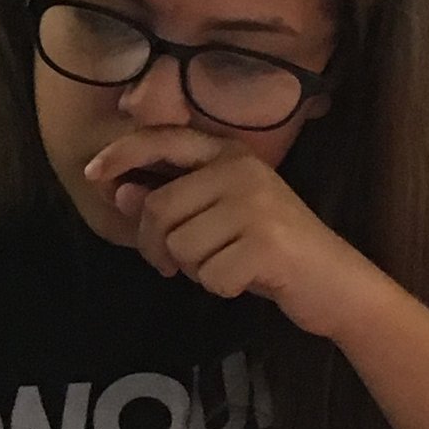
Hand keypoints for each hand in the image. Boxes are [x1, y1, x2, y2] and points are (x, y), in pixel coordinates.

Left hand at [81, 127, 384, 340]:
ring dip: (193, 270)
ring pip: (180, 246)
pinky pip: (208, 275)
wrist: (335, 282)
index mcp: (231, 155)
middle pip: (159, 208)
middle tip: (172, 266)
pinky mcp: (265, 243)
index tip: (93, 175)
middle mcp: (243, 170)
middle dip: (155, 246)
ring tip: (226, 265)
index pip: (165, 140)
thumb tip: (121, 192)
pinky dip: (219, 288)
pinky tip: (246, 280)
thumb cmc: (268, 250)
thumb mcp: (218, 219)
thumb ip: (174, 202)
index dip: (123, 154)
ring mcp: (256, 205)